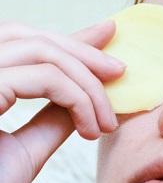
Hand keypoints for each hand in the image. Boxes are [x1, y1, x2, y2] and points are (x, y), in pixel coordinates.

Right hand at [0, 20, 124, 182]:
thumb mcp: (25, 149)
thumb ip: (51, 117)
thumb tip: (82, 95)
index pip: (21, 43)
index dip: (68, 37)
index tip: (108, 33)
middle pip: (29, 38)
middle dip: (83, 54)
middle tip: (120, 71)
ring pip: (40, 52)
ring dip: (86, 83)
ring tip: (107, 119)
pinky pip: (44, 78)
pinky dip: (78, 98)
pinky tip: (92, 129)